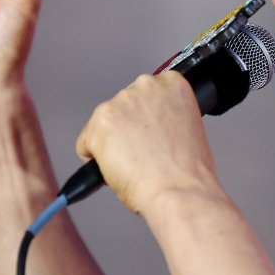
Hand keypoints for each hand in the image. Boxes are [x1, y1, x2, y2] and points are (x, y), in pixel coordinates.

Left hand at [76, 71, 217, 215]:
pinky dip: (96, 160)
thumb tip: (146, 126)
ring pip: (104, 125)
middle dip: (129, 129)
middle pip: (124, 107)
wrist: (179, 191)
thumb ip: (166, 116)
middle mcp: (145, 86)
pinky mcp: (98, 124)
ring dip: (112, 143)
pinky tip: (117, 169)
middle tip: (144, 153)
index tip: (151, 134)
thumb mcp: (188, 127)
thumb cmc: (188, 170)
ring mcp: (119, 103)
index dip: (148, 120)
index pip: (147, 95)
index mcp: (172, 83)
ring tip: (135, 164)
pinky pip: (86, 144)